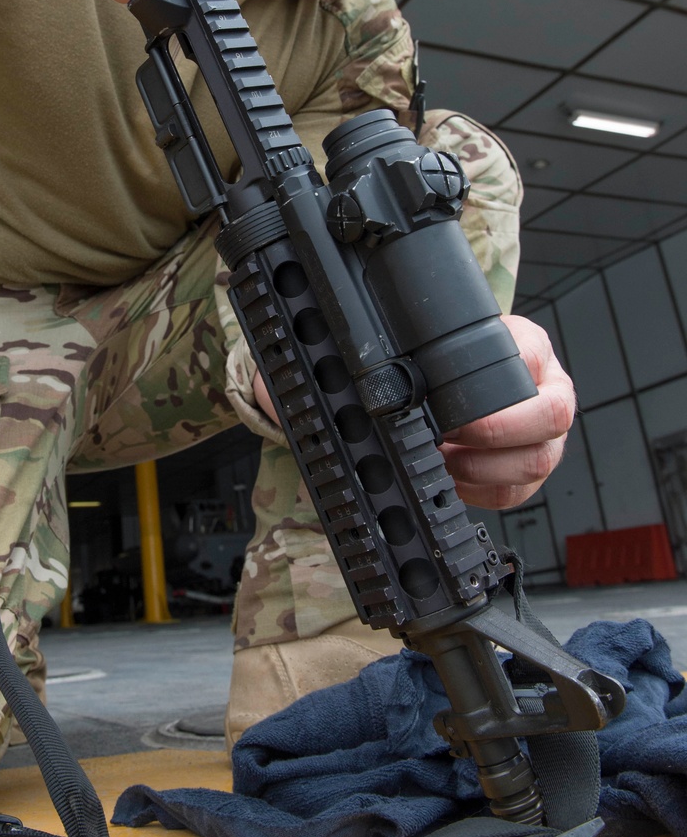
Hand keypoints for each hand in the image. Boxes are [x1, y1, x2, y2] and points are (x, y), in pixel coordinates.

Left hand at [253, 314, 574, 511]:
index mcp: (519, 341)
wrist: (429, 378)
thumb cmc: (416, 356)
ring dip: (486, 474)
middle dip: (496, 443)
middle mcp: (542, 382)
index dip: (498, 401)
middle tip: (444, 449)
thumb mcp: (391, 345)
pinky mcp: (529, 466)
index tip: (449, 422)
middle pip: (551, 419)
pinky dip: (486, 495)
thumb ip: (348, 351)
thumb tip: (285, 374)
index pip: (531, 359)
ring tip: (441, 466)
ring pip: (539, 461)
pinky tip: (450, 483)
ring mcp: (541, 428)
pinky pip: (523, 492)